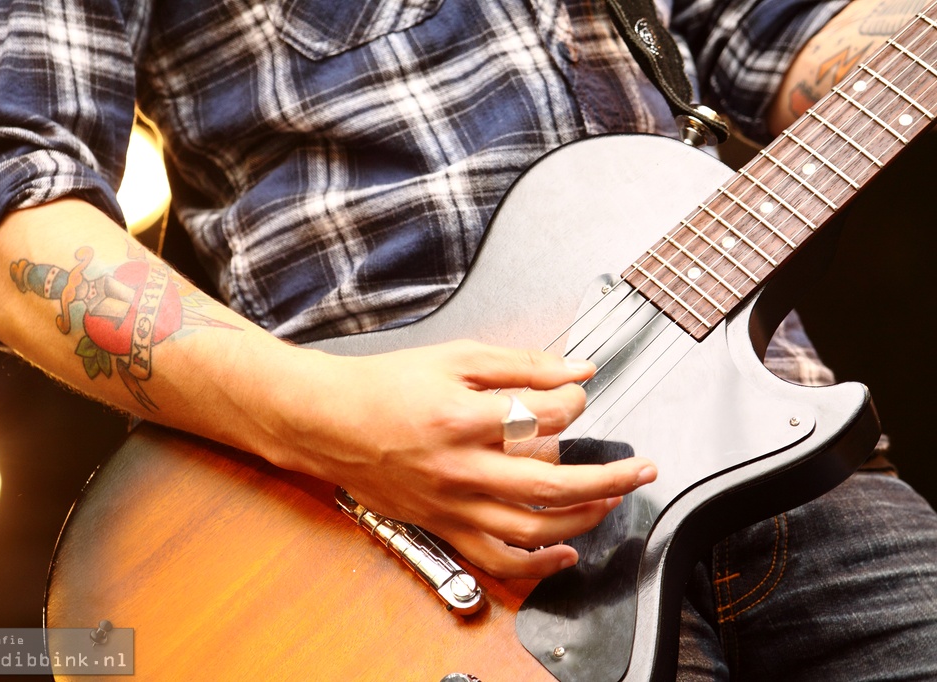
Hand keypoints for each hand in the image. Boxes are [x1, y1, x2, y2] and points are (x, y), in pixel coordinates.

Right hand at [258, 340, 657, 579]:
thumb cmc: (386, 387)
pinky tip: (566, 553)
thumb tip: (577, 368)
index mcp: (463, 419)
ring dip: (584, 518)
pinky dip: (537, 565)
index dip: (576, 403)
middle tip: (642, 468)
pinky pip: (496, 560)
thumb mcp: (455, 358)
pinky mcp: (443, 526)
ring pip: (532, 529)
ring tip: (613, 500)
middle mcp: (461, 469)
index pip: (546, 417)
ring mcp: (452, 505)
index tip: (580, 394)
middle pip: (552, 484)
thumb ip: (521, 364)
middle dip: (610, 478)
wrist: (329, 422)